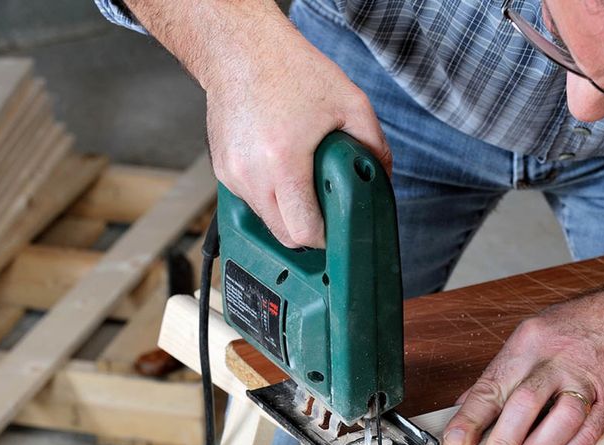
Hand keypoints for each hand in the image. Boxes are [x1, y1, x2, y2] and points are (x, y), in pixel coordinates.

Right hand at [127, 0, 390, 247]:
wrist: (241, 50)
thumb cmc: (289, 70)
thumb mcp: (348, 101)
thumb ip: (372, 143)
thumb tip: (381, 175)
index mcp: (283, 162)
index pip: (302, 231)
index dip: (324, 235)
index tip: (335, 226)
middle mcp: (251, 174)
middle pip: (282, 235)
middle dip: (307, 228)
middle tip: (324, 207)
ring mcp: (232, 174)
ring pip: (265, 219)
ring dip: (286, 211)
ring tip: (301, 179)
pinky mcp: (222, 170)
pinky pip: (250, 199)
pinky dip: (268, 193)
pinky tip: (279, 166)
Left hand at [442, 266, 603, 444]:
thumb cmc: (584, 328)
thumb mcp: (536, 336)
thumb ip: (504, 374)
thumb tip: (469, 405)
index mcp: (530, 342)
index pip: (493, 383)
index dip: (471, 417)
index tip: (453, 443)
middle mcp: (557, 359)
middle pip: (526, 403)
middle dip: (503, 442)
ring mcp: (588, 379)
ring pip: (560, 421)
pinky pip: (587, 433)